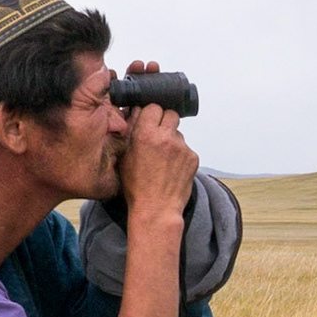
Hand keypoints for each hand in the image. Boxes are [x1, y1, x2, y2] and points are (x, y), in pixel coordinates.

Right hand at [116, 59, 197, 222]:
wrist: (156, 209)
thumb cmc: (136, 186)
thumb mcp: (124, 156)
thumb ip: (130, 131)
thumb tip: (134, 112)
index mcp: (145, 134)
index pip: (153, 107)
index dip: (150, 114)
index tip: (147, 121)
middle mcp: (166, 137)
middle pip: (170, 113)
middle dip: (163, 121)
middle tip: (157, 135)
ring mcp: (182, 147)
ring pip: (178, 132)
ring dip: (171, 139)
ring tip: (163, 158)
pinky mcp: (193, 157)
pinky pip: (186, 148)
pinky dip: (180, 154)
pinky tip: (172, 168)